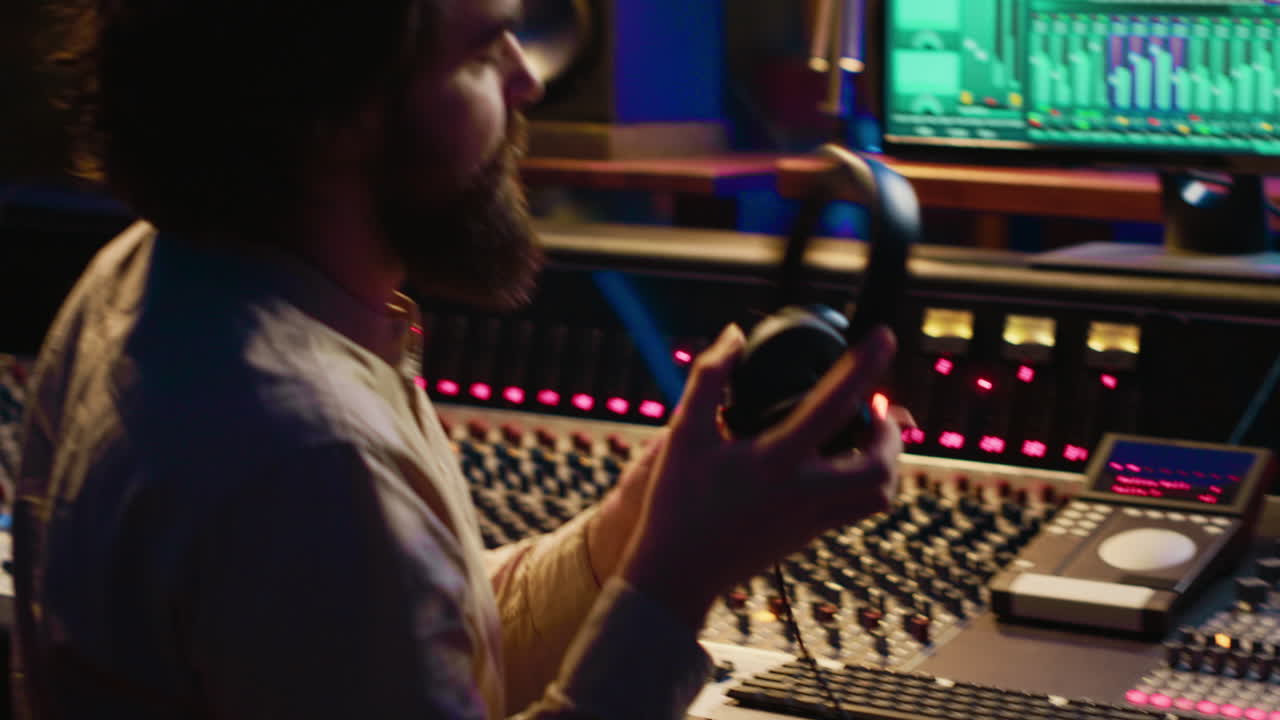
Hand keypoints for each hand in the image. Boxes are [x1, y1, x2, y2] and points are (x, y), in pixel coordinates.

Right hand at [619, 323, 901, 629]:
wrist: (677, 574)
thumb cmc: (677, 500)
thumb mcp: (684, 432)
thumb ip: (708, 376)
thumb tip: (734, 334)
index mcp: (775, 462)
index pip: (834, 404)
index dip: (864, 364)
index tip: (884, 335)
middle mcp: (804, 494)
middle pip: (880, 466)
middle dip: (891, 433)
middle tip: (877, 408)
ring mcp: (812, 521)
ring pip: (879, 494)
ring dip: (885, 460)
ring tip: (866, 435)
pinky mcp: (809, 537)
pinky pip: (858, 508)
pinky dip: (865, 482)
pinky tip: (839, 462)